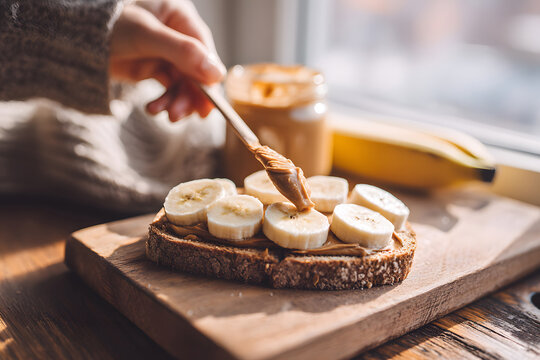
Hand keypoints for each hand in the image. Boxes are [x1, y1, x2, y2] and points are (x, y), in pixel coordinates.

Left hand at [109, 0, 225, 120]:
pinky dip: (166, 101)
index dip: (209, 77)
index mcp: (179, 15)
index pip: (205, 49)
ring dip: (178, 102)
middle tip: (179, 115)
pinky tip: (154, 110)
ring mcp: (167, 52)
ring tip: (166, 115)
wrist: (72, 39)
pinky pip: (170, 87)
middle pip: (197, 70)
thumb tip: (218, 73)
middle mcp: (177, 33)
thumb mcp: (147, 36)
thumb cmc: (107, 25)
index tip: (209, 103)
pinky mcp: (155, 67)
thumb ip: (183, 52)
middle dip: (190, 95)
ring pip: (184, 82)